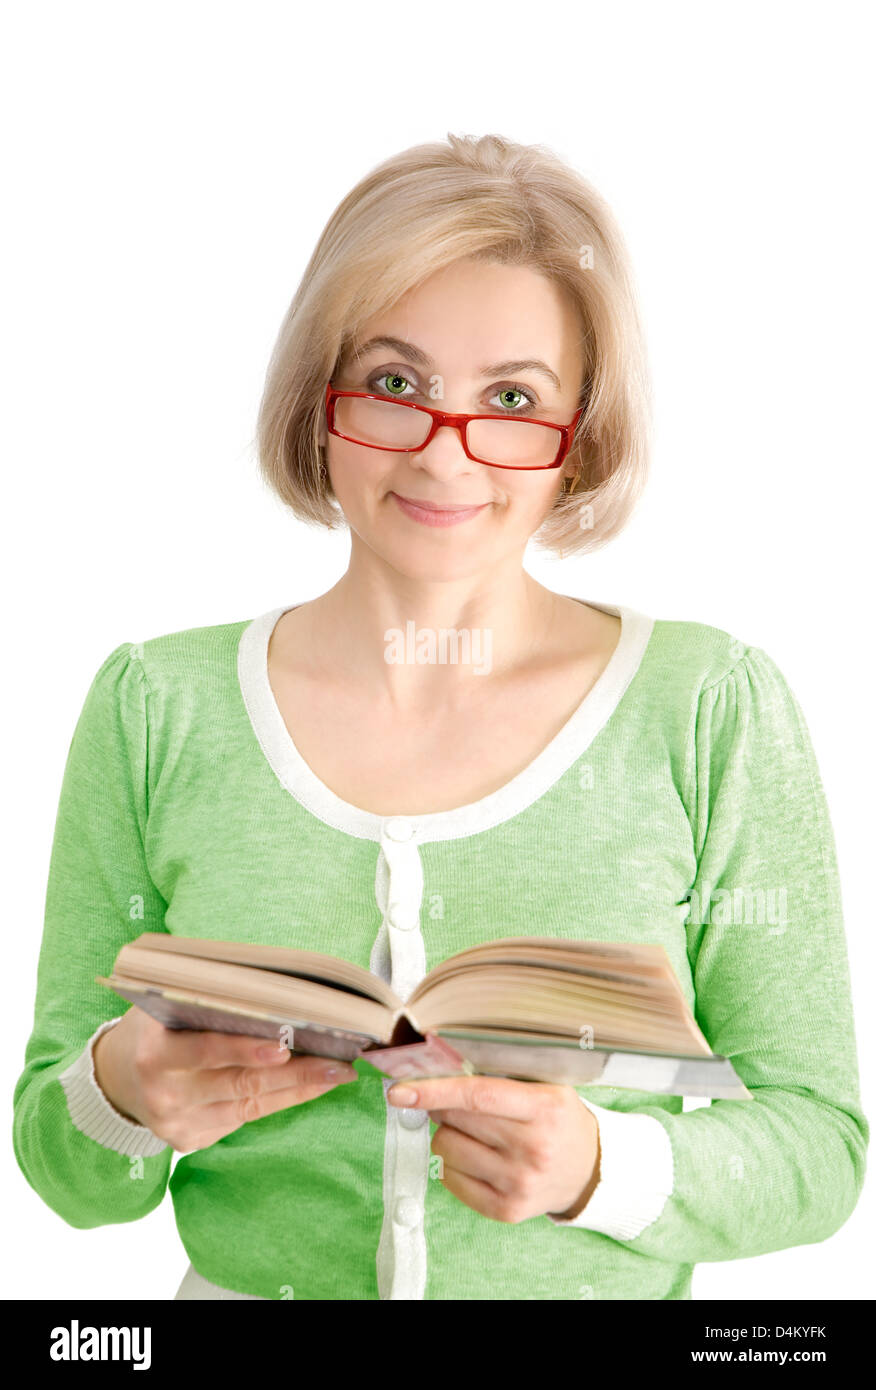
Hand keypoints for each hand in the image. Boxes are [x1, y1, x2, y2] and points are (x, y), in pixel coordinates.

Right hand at [92, 1006, 357, 1151]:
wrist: (118, 1076)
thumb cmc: (157, 1026)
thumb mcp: (167, 1004)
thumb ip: (207, 999)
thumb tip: (273, 987)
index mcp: (154, 1054)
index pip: (205, 1051)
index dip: (243, 1050)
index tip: (283, 1046)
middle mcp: (164, 1094)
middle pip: (239, 1084)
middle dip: (294, 1073)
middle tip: (337, 1062)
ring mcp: (177, 1123)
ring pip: (250, 1106)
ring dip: (300, 1089)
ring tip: (338, 1072)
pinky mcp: (190, 1140)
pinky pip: (246, 1119)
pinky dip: (282, 1101)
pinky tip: (312, 1086)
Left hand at [387, 1075, 600, 1222]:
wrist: (589, 1171)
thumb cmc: (559, 1120)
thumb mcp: (546, 1086)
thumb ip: (501, 1075)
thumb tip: (439, 1067)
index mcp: (544, 1109)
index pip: (478, 1096)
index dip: (435, 1091)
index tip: (401, 1091)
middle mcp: (533, 1149)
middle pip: (457, 1122)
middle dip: (443, 1108)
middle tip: (455, 1104)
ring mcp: (519, 1184)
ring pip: (447, 1151)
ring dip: (448, 1136)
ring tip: (474, 1133)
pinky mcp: (506, 1211)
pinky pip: (451, 1181)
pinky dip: (453, 1164)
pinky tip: (476, 1156)